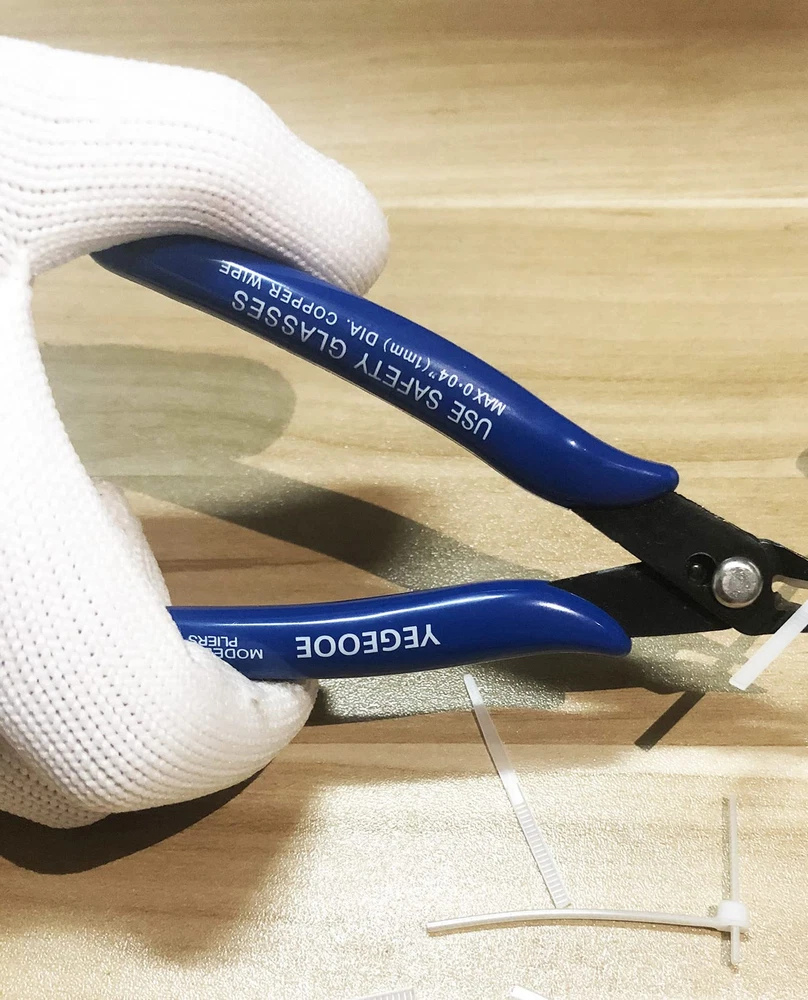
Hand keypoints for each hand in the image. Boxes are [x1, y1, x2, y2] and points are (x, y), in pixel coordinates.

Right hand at [0, 37, 387, 826]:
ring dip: (40, 666)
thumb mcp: (33, 127)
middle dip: (140, 690)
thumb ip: (228, 166)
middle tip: (156, 572)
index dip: (239, 729)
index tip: (293, 680)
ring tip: (36, 522)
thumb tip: (361, 246)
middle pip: (49, 769)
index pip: (136, 745)